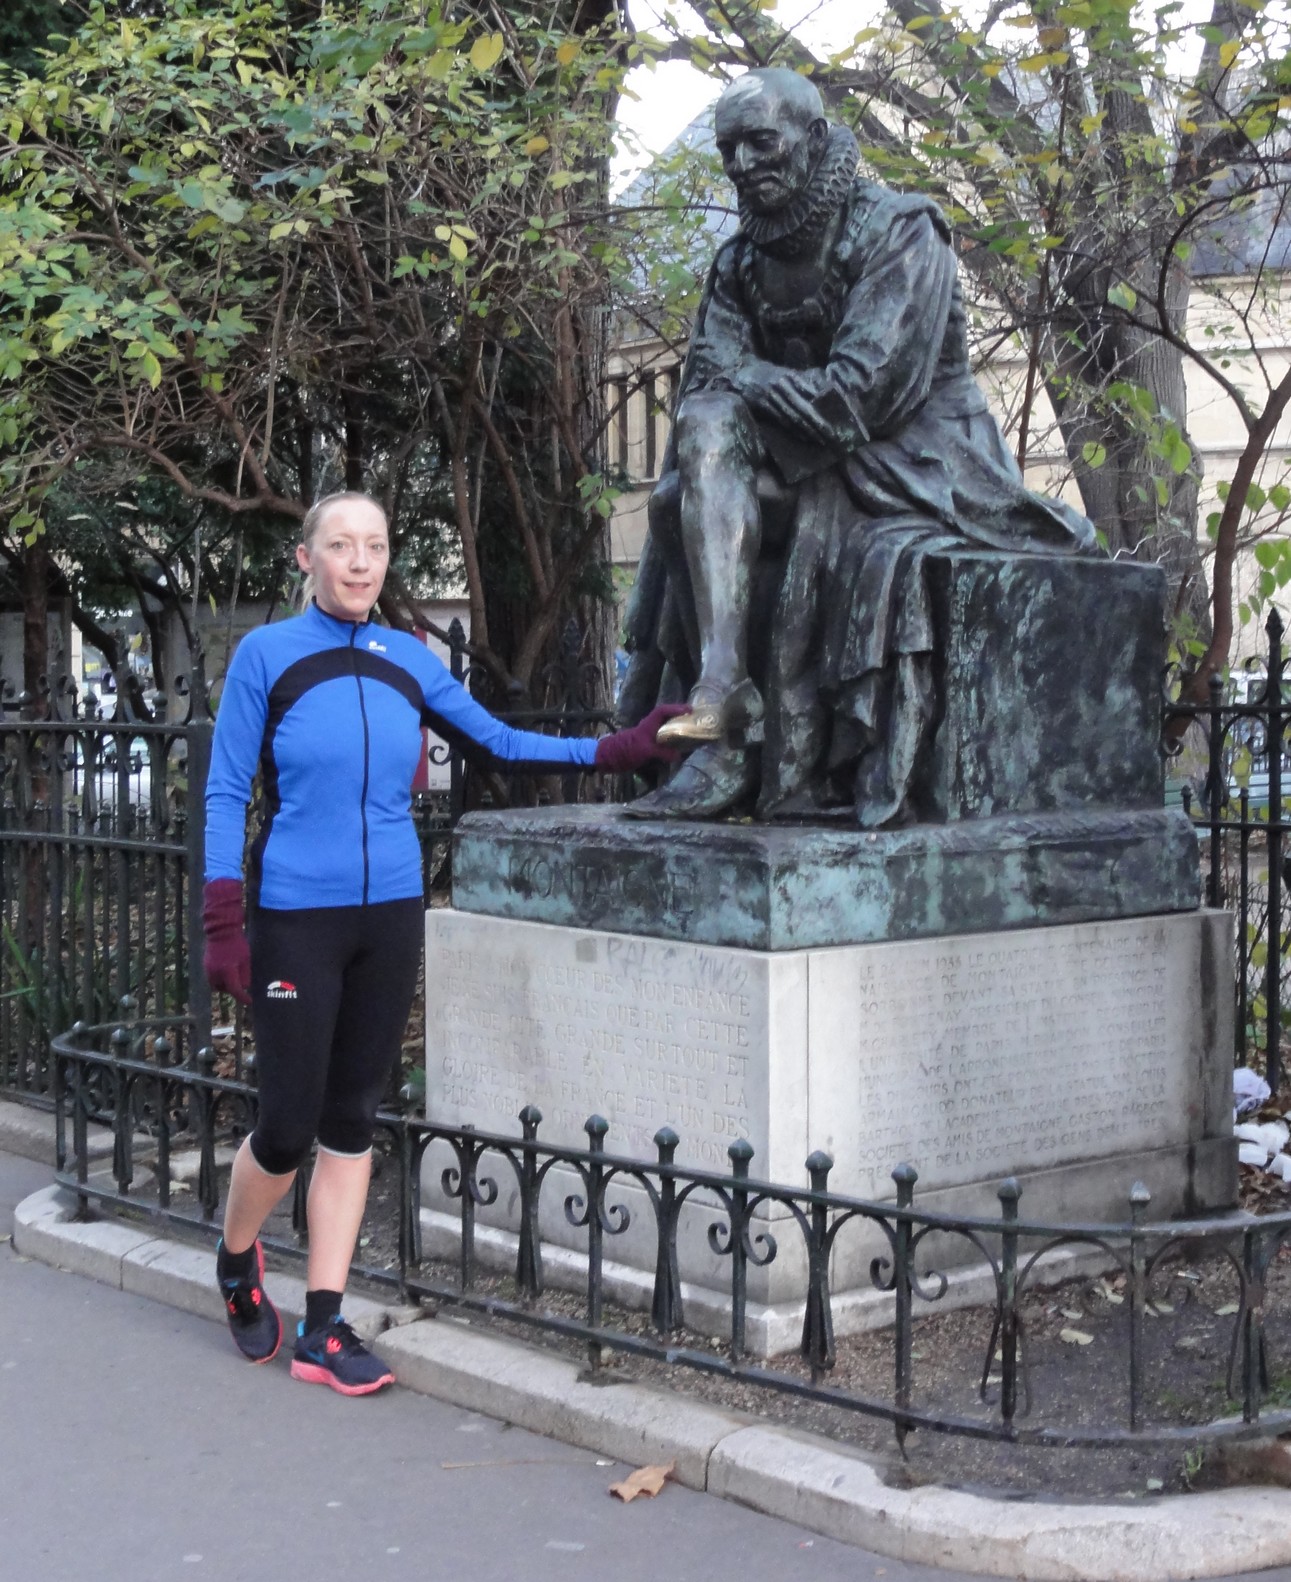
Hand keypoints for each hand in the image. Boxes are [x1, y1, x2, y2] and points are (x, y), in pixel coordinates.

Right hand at [202, 878, 250, 1005]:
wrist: (221, 930)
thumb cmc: (236, 943)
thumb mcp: (246, 959)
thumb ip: (245, 974)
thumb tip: (245, 987)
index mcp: (227, 971)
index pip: (235, 990)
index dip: (243, 998)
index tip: (250, 1001)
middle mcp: (215, 973)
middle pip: (224, 989)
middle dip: (232, 989)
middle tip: (242, 983)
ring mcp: (208, 969)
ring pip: (217, 985)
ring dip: (225, 984)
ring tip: (234, 976)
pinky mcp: (205, 965)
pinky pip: (213, 977)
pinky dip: (220, 978)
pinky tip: (227, 969)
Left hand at [594, 704, 690, 774]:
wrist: (607, 758)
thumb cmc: (625, 750)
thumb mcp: (645, 751)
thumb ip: (662, 752)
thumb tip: (678, 755)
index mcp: (648, 724)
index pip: (663, 710)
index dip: (676, 708)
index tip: (690, 710)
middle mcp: (649, 728)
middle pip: (666, 718)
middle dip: (679, 718)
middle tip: (694, 722)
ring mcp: (647, 737)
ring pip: (664, 729)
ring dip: (675, 730)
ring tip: (689, 734)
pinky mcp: (645, 746)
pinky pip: (661, 740)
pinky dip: (670, 742)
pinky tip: (677, 749)